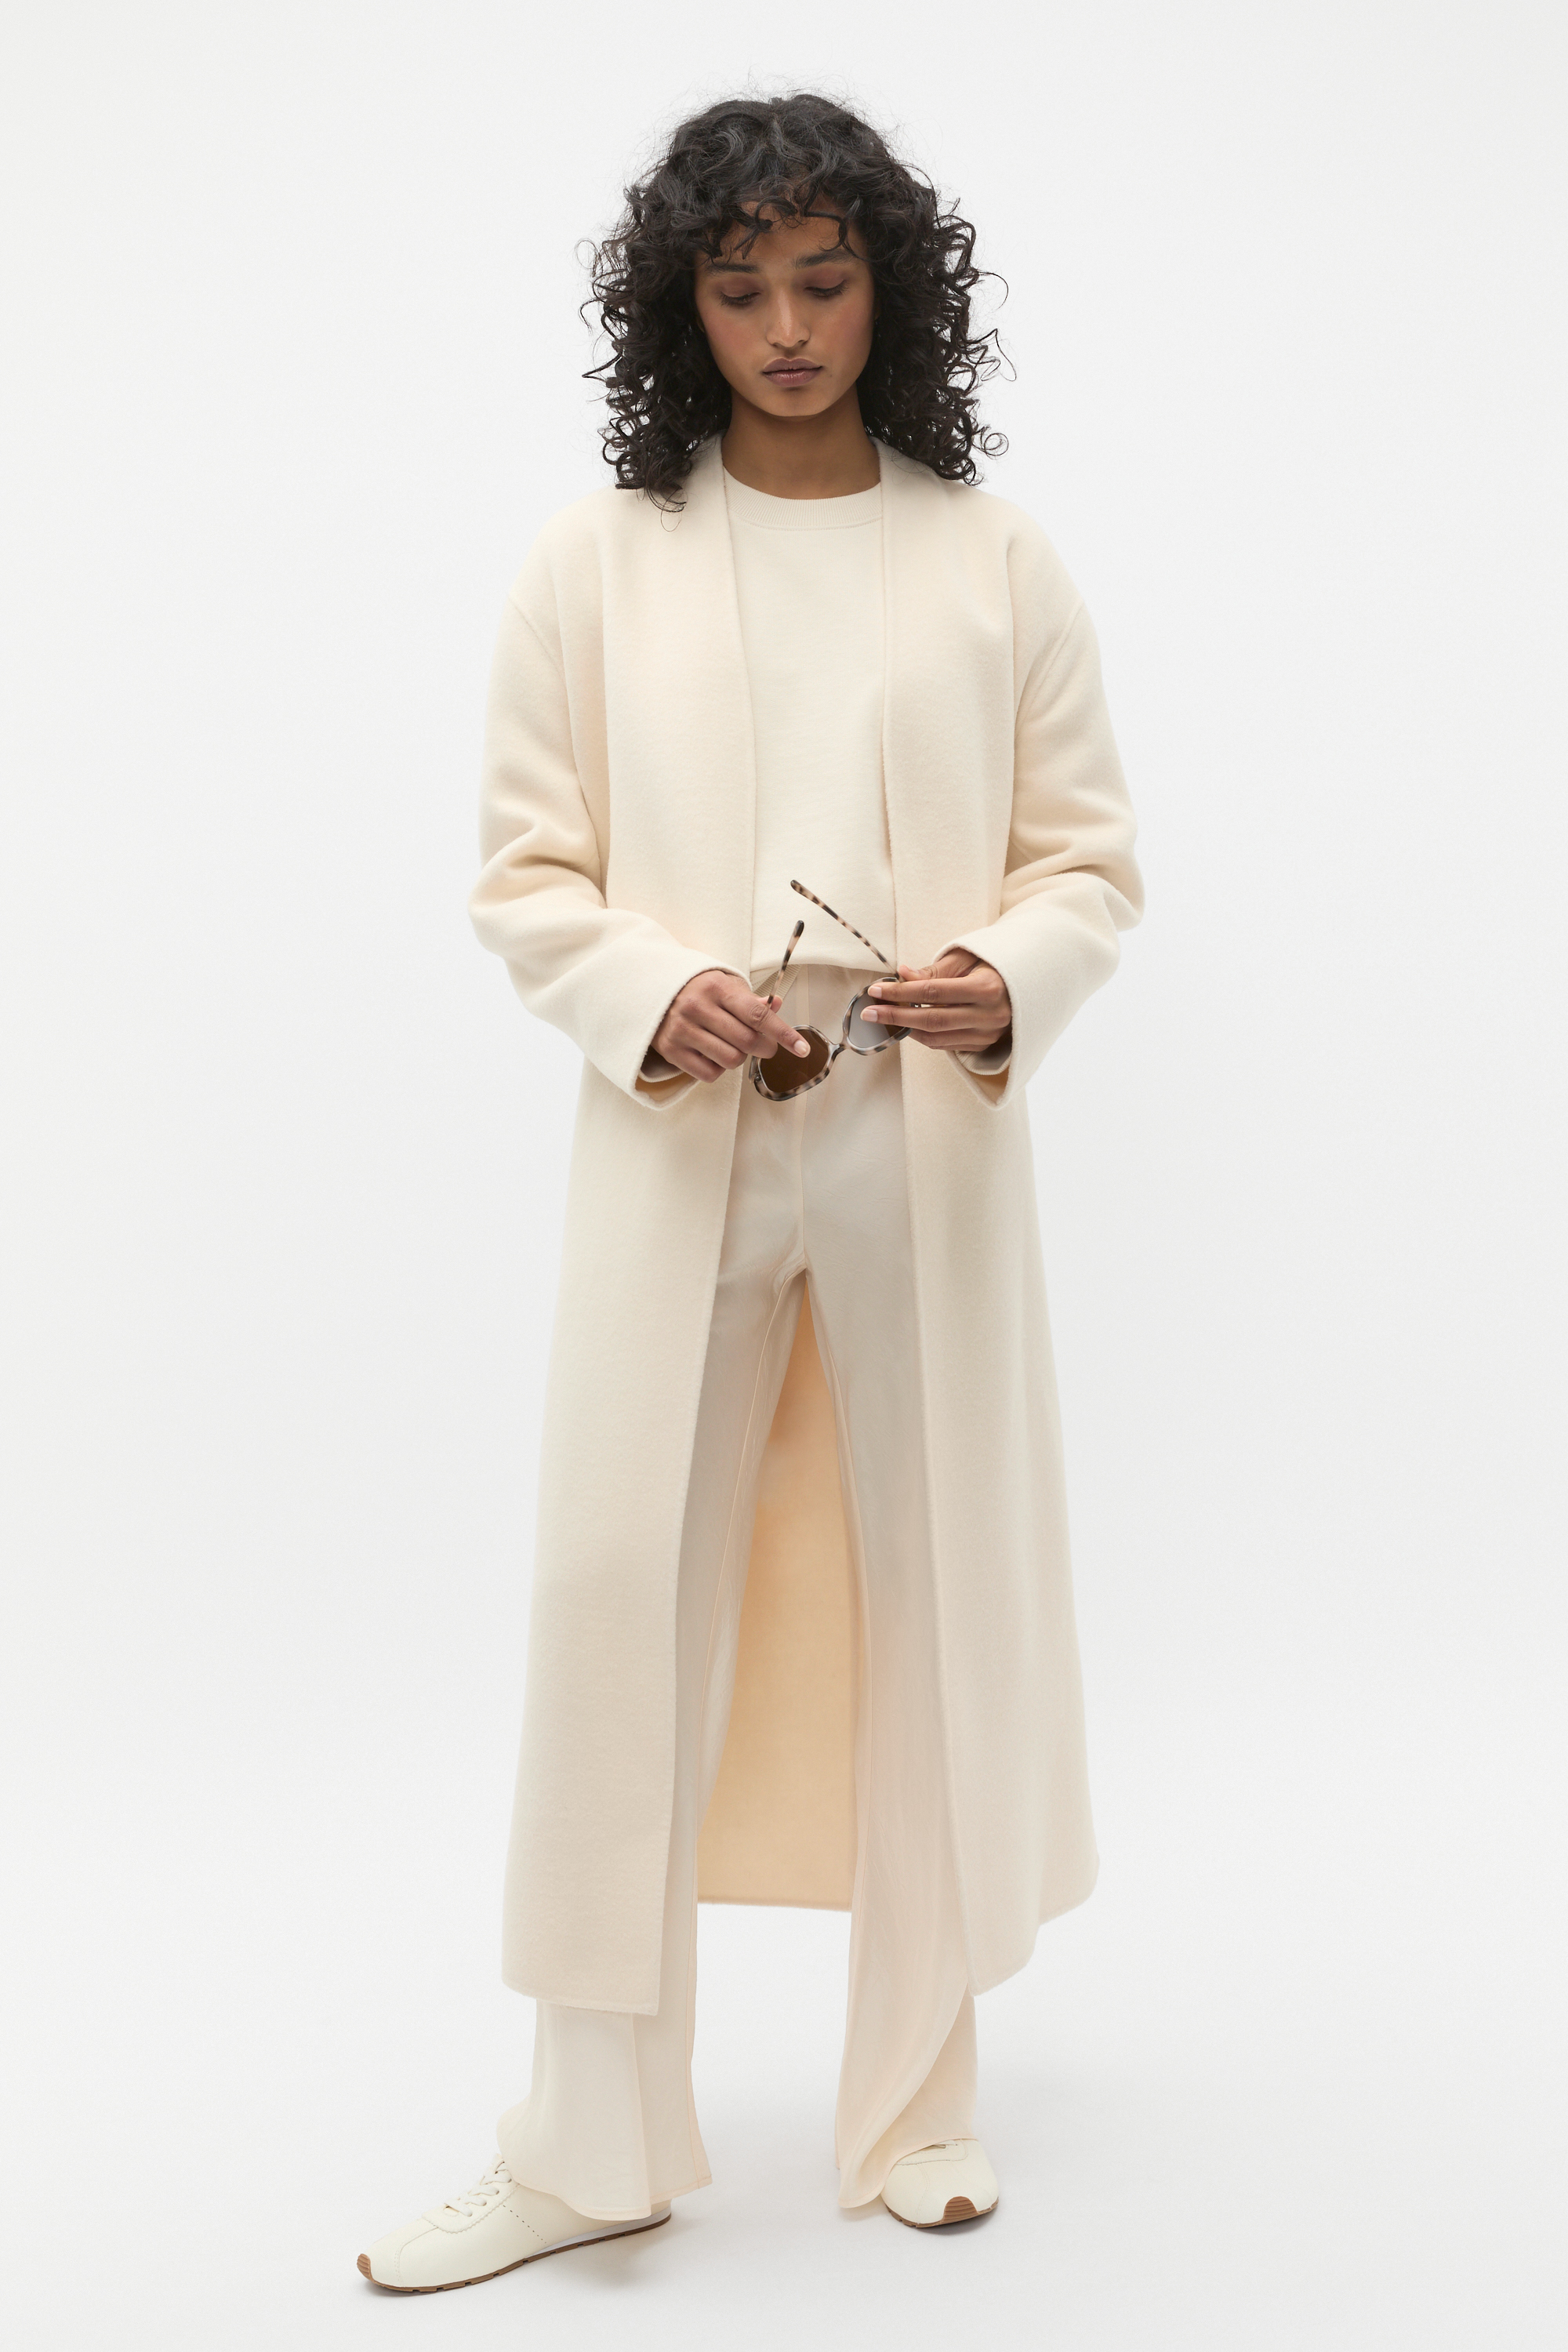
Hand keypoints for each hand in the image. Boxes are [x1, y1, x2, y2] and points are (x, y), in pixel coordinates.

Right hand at [651, 969, 813, 1083]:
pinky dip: (719, 1069)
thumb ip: (752, 1000)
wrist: (652, 992)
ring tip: (731, 1045)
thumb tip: (777, 1005)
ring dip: (739, 1058)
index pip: (757, 1015)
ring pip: (731, 1060)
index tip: (802, 1049)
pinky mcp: (671, 1050)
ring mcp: (682, 1030)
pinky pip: (710, 1074)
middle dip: (765, 1048)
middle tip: (764, 1046)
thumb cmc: (698, 990)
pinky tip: (712, 1053)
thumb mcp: (725, 986)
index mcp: (716, 988)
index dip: (783, 1033)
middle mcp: (697, 1007)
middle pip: (747, 1041)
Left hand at [859, 949, 1012, 1055]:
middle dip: (896, 1016)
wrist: (1030, 982)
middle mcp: (989, 1015)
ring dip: (907, 1029)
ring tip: (885, 1018)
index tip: (877, 991)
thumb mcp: (968, 957)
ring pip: (937, 1037)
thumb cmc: (995, 964)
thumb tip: (903, 975)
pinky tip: (909, 1026)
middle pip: (932, 1020)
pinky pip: (946, 1045)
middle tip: (870, 1012)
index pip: (934, 992)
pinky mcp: (985, 1044)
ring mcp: (988, 1034)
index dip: (902, 993)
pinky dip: (924, 1036)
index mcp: (987, 987)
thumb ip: (936, 969)